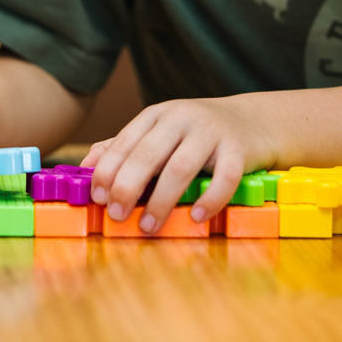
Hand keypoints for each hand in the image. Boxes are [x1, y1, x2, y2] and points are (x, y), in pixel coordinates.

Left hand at [82, 96, 273, 233]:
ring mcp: (212, 131)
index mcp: (158, 115)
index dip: (108, 171)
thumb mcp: (161, 133)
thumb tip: (87, 166)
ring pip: (181, 167)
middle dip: (127, 187)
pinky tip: (197, 217)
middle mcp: (182, 118)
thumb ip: (126, 147)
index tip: (97, 198)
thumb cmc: (198, 134)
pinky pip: (224, 177)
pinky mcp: (239, 148)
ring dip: (161, 200)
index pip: (125, 142)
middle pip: (148, 154)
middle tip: (117, 215)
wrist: (255, 120)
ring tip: (148, 226)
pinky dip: (210, 199)